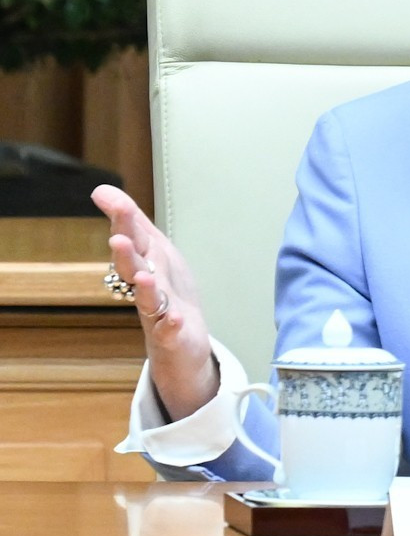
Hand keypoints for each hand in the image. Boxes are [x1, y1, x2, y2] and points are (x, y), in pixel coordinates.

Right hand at [91, 184, 218, 421]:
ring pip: (149, 299)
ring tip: (143, 277)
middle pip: (134, 268)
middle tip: (118, 240)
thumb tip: (102, 190)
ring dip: (145, 288)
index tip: (104, 196)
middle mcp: (146, 287)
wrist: (180, 344)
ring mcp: (158, 313)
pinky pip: (170, 331)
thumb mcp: (154, 251)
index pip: (131, 238)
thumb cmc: (166, 292)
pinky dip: (172, 325)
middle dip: (126, 254)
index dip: (122, 219)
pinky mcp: (172, 335)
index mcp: (144, 264)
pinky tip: (175, 319)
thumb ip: (133, 223)